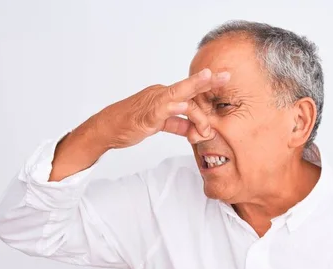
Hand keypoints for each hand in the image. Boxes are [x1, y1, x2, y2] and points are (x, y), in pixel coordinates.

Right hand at [93, 68, 229, 148]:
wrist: (106, 128)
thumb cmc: (131, 124)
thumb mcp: (159, 125)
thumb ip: (177, 125)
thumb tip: (193, 129)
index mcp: (165, 97)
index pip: (190, 90)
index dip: (206, 83)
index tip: (223, 78)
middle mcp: (160, 95)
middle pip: (187, 87)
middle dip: (207, 81)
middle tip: (225, 75)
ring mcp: (153, 103)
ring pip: (177, 95)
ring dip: (194, 92)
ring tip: (209, 84)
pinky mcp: (145, 116)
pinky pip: (160, 110)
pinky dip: (172, 108)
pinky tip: (183, 106)